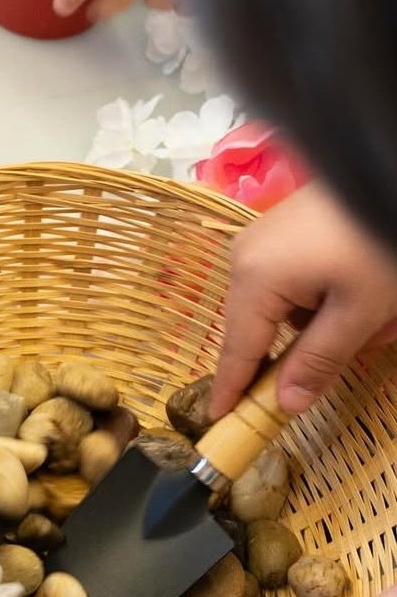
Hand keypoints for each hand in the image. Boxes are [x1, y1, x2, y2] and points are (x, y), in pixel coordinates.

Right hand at [215, 183, 396, 416]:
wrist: (382, 173)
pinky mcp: (277, 232)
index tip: (216, 423)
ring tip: (376, 311)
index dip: (230, 389)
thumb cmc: (372, 243)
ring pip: (280, 306)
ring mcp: (257, 241)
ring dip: (323, 321)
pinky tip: (359, 288)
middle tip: (368, 337)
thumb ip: (317, 361)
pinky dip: (322, 297)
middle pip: (259, 327)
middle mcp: (242, 257)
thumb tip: (284, 405)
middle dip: (309, 345)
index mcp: (253, 278)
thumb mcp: (358, 311)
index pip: (237, 349)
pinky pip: (287, 282)